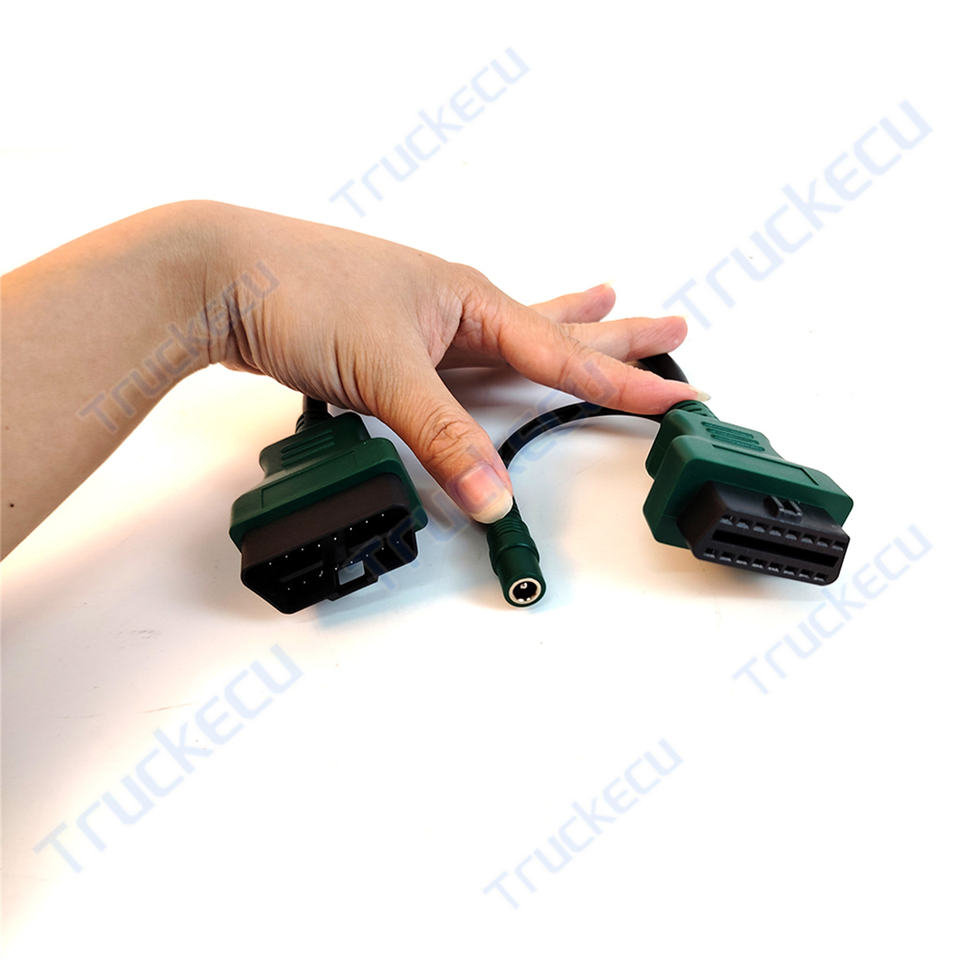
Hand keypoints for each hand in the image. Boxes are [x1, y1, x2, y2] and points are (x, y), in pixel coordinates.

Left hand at [199, 202, 704, 521]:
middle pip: (556, 329)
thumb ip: (444, 438)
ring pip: (512, 337)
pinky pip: (463, 357)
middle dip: (617, 336)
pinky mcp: (392, 343)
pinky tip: (495, 358)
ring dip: (563, 332)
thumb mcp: (387, 372)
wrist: (220, 276)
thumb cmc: (302, 292)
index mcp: (471, 301)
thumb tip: (493, 498)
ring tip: (607, 311)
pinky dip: (494, 361)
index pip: (564, 355)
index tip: (680, 396)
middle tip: (674, 331)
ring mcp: (425, 323)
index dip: (625, 382)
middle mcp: (457, 307)